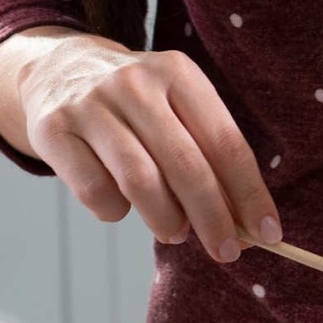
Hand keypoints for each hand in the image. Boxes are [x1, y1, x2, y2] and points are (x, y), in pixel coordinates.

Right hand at [0, 28, 280, 261]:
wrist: (56, 71)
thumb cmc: (134, 106)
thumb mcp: (176, 109)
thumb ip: (209, 157)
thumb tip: (245, 223)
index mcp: (177, 73)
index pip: (225, 142)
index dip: (249, 194)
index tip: (268, 233)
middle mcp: (135, 83)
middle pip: (186, 165)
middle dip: (213, 218)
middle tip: (227, 252)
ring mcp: (91, 105)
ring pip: (140, 181)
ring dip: (166, 220)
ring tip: (175, 232)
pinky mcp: (54, 131)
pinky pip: (95, 192)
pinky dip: (115, 212)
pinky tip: (121, 208)